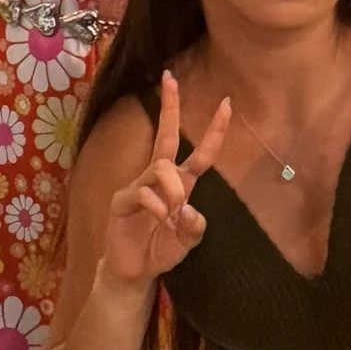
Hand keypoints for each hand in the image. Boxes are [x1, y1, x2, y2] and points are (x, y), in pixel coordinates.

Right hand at [100, 73, 231, 284]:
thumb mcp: (187, 242)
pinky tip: (158, 222)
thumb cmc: (160, 251)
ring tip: (173, 212)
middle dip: (170, 108)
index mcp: (181, 185)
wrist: (133, 271)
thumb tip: (187, 209)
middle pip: (167, 137)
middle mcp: (159, 179)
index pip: (201, 153)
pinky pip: (143, 193)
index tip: (227, 103)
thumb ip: (194, 227)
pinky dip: (156, 207)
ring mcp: (139, 186)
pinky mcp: (122, 200)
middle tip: (170, 77)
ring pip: (161, 167)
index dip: (215, 130)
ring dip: (173, 188)